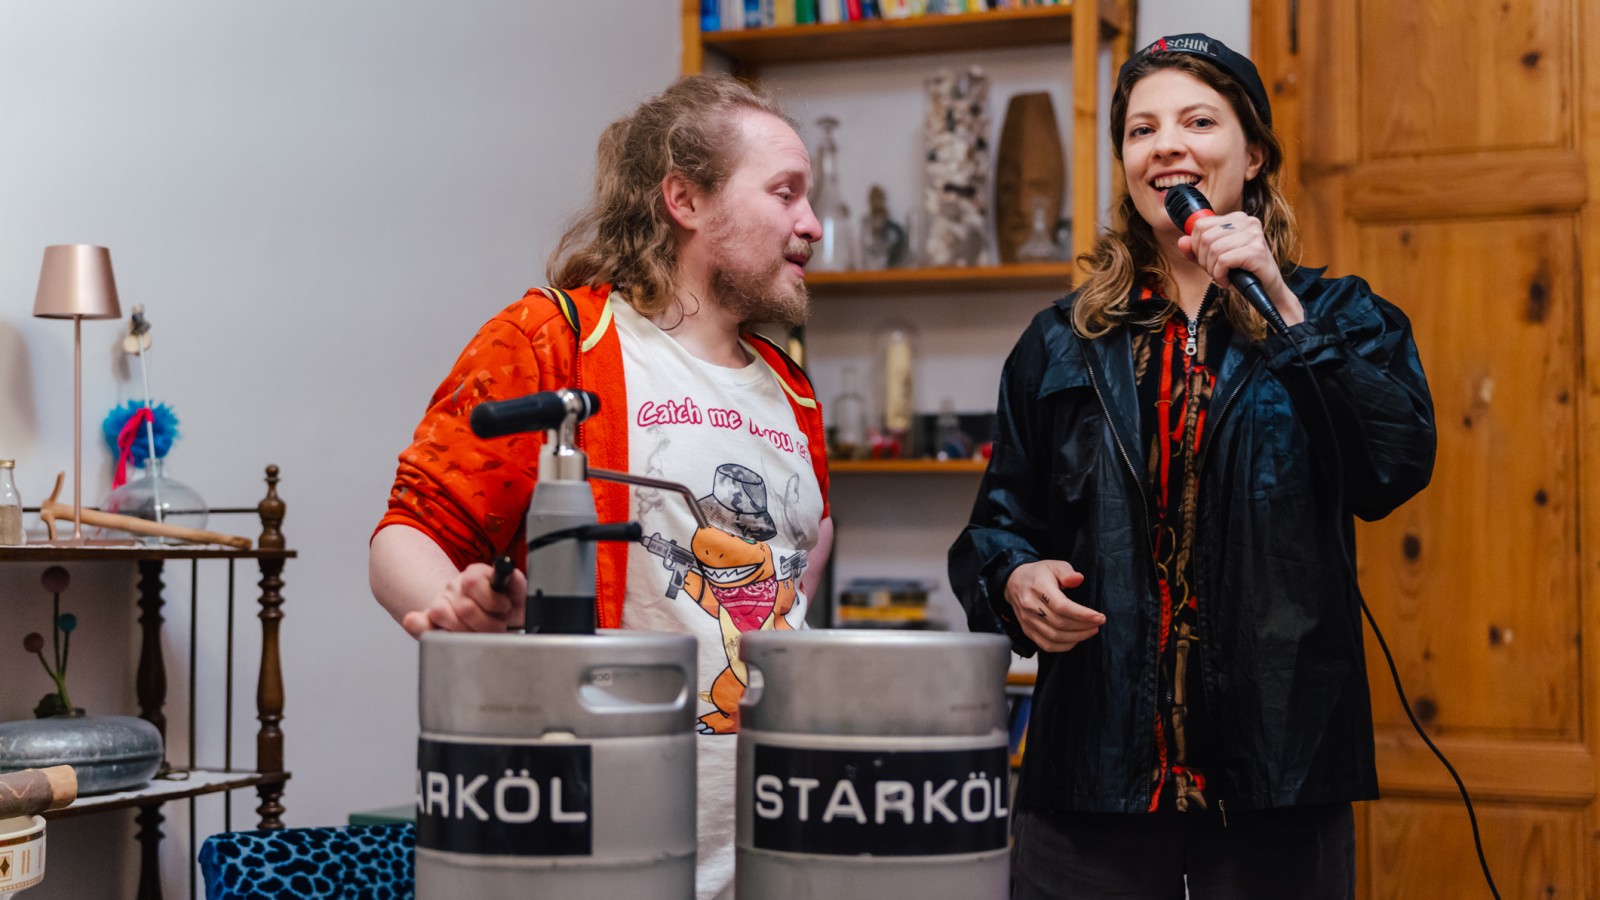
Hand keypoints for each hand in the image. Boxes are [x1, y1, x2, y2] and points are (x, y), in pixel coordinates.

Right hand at [402, 563, 526, 637]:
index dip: (493, 600)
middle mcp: (455, 586)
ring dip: (466, 631)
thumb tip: (507, 572)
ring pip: (441, 614)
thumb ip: (515, 582)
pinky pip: (417, 622)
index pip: (473, 581)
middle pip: (463, 606)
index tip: (505, 608)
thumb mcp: (516, 594)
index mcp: (475, 574)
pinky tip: (433, 630)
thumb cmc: (505, 609)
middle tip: (498, 627)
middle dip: (487, 623)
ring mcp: (441, 602)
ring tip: (481, 633)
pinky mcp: (429, 620)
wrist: (493, 619)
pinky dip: (422, 627)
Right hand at [1004, 559, 1103, 651]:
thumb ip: (1067, 572)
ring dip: (1076, 637)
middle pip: (1060, 624)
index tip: (1099, 617)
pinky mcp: (1027, 630)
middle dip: (1083, 626)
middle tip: (1098, 623)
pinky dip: (1064, 646)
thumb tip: (1079, 579)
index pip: (1061, 606)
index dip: (1082, 614)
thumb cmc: (1038, 574)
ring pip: (1054, 637)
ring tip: (1091, 631)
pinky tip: (1076, 639)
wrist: (1013, 583)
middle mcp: (1030, 606)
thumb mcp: (1053, 565)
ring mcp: (1027, 620)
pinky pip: (1046, 645)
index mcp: (1038, 587)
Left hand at [1178, 212, 1303, 325]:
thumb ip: (1196, 251)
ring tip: (1223, 276)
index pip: (1201, 225)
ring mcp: (1253, 234)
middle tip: (1215, 271)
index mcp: (1236, 218)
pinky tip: (1228, 281)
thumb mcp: (1214, 260)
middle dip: (1204, 260)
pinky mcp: (1256, 250)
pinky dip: (1220, 274)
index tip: (1206, 260)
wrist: (1267, 291)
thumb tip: (1181, 241)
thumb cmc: (1242, 273)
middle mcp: (1247, 221)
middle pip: (1205, 237)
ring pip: (1214, 249)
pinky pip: (1223, 260)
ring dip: (1213, 269)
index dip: (1196, 246)